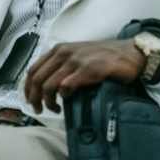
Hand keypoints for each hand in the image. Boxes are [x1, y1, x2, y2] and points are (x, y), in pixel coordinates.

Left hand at [24, 39, 145, 112]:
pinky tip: (68, 100)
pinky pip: (66, 86)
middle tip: (40, 110)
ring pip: (48, 85)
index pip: (33, 70)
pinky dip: (64, 96)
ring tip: (55, 108)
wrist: (132, 54)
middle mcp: (64, 53)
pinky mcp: (88, 70)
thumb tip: (48, 86)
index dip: (27, 89)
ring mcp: (76, 60)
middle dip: (34, 99)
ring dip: (48, 101)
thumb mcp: (79, 56)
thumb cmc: (107, 57)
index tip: (30, 101)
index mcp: (59, 49)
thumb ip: (63, 66)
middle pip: (37, 79)